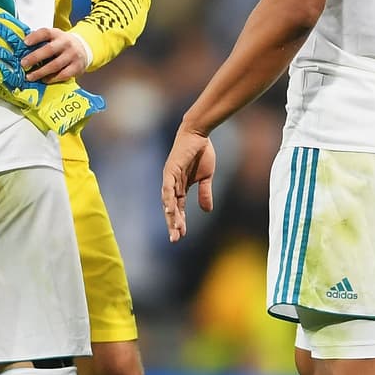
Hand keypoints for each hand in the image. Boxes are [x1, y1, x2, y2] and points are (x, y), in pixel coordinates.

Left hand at [0, 0, 104, 132]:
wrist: (85, 48)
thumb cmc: (62, 44)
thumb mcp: (54, 38)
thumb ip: (40, 40)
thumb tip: (16, 43)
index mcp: (58, 34)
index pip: (46, 32)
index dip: (34, 37)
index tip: (24, 43)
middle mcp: (66, 43)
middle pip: (50, 50)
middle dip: (35, 57)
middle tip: (22, 64)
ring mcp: (72, 56)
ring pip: (55, 65)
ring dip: (41, 72)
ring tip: (29, 77)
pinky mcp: (77, 67)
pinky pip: (63, 75)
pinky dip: (52, 78)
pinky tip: (43, 80)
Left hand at [161, 126, 215, 242]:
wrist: (199, 134)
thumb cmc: (202, 153)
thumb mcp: (206, 177)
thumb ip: (205, 193)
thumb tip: (207, 211)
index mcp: (181, 187)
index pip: (179, 208)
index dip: (180, 222)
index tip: (182, 235)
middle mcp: (173, 185)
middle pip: (172, 208)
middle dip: (173, 224)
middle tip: (175, 239)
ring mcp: (170, 178)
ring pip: (169, 201)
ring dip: (171, 216)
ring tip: (174, 229)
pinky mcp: (170, 170)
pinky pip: (168, 187)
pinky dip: (168, 199)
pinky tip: (169, 210)